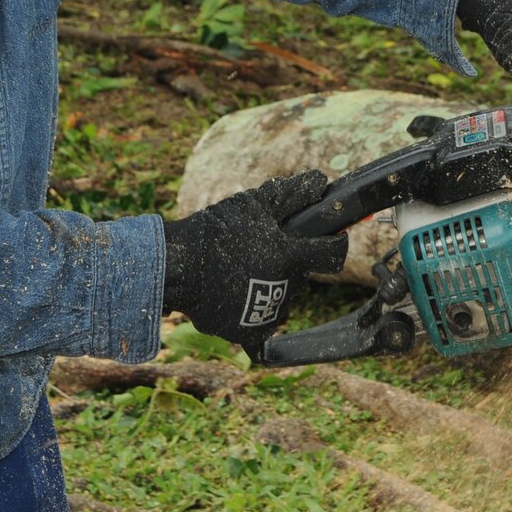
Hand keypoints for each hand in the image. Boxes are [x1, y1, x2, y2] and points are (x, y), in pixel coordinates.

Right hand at [161, 170, 346, 352]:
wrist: (176, 269)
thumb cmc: (214, 232)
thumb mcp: (252, 206)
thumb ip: (290, 195)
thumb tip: (320, 180)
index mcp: (290, 258)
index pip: (333, 254)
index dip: (335, 244)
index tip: (330, 240)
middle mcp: (285, 289)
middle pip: (303, 274)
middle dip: (291, 262)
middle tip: (265, 250)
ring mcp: (269, 314)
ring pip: (284, 294)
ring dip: (273, 282)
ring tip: (245, 269)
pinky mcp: (251, 331)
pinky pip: (264, 315)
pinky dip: (255, 304)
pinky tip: (237, 290)